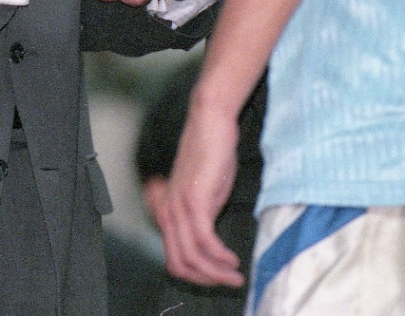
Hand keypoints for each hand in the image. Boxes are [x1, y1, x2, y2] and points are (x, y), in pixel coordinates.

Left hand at [157, 105, 242, 285]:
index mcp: (168, 212)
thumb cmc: (211, 154)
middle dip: (206, 280)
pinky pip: (203, 239)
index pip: (174, 258)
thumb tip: (210, 244)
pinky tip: (232, 258)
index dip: (196, 276)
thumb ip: (203, 217)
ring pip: (191, 256)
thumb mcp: (206, 193)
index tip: (219, 279)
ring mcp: (179, 206)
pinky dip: (218, 255)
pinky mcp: (194, 199)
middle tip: (230, 283)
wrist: (211, 122)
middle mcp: (168, 212)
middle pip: (179, 264)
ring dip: (216, 272)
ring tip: (236, 276)